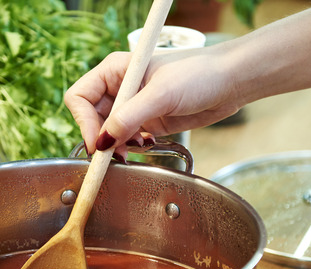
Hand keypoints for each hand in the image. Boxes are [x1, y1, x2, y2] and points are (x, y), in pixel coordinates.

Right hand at [64, 48, 244, 156]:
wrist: (230, 82)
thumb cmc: (199, 74)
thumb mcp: (161, 94)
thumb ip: (129, 117)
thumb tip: (102, 141)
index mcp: (115, 71)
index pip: (80, 98)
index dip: (84, 122)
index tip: (98, 143)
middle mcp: (120, 88)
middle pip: (90, 118)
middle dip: (100, 138)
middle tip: (114, 154)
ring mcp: (134, 106)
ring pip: (108, 132)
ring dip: (115, 145)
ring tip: (132, 150)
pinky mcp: (148, 121)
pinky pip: (126, 139)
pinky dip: (130, 147)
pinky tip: (146, 145)